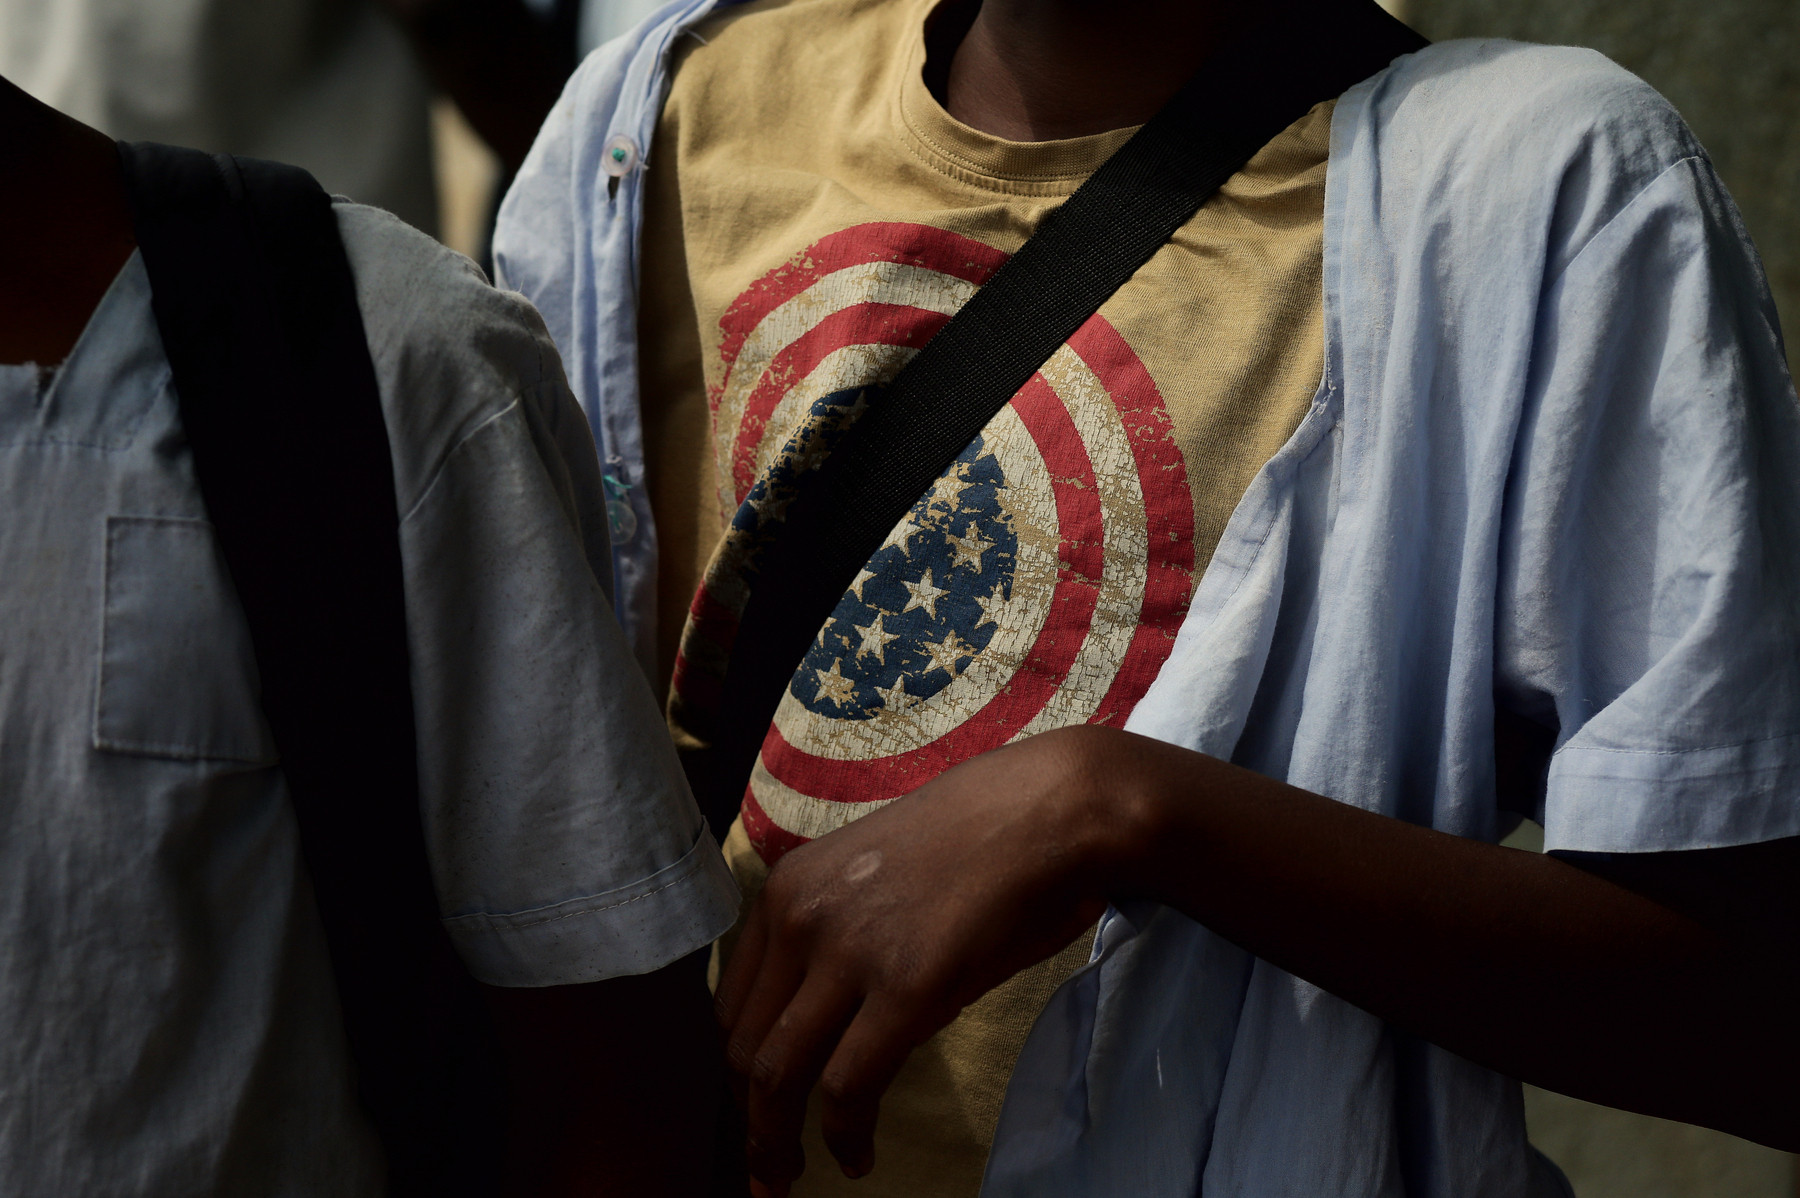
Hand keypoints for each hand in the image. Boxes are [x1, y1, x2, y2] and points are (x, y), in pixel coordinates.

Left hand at [713, 725, 1135, 1194]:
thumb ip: (838, 930)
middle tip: (765, 1166)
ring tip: (791, 1178)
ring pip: (777, 1075)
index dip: (738, 1066)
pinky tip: (856, 1156)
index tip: (756, 1104)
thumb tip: (834, 1011)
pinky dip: (843, 1136)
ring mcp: (849, 952)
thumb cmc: (981, 837)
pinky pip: (848, 1086)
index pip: (732, 1001)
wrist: (1049, 809)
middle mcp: (799, 917)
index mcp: (787, 887)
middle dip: (748, 1116)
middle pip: (742, 1044)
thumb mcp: (877, 870)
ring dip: (776, 1142)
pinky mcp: (905, 988)